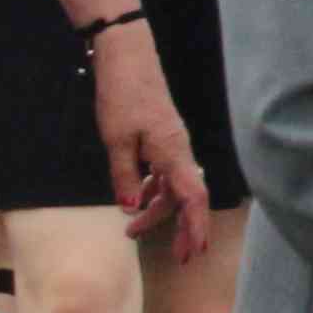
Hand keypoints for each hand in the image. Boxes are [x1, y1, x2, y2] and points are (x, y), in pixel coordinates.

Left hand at [90, 32, 209, 260]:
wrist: (127, 60)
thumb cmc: (123, 96)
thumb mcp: (116, 141)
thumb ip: (125, 177)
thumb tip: (132, 209)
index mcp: (173, 153)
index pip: (193, 199)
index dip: (195, 227)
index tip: (194, 252)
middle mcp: (179, 151)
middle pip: (184, 197)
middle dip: (177, 227)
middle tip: (164, 252)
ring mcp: (172, 144)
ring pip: (173, 186)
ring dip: (158, 209)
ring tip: (132, 227)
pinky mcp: (162, 138)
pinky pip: (165, 172)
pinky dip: (154, 189)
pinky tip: (138, 195)